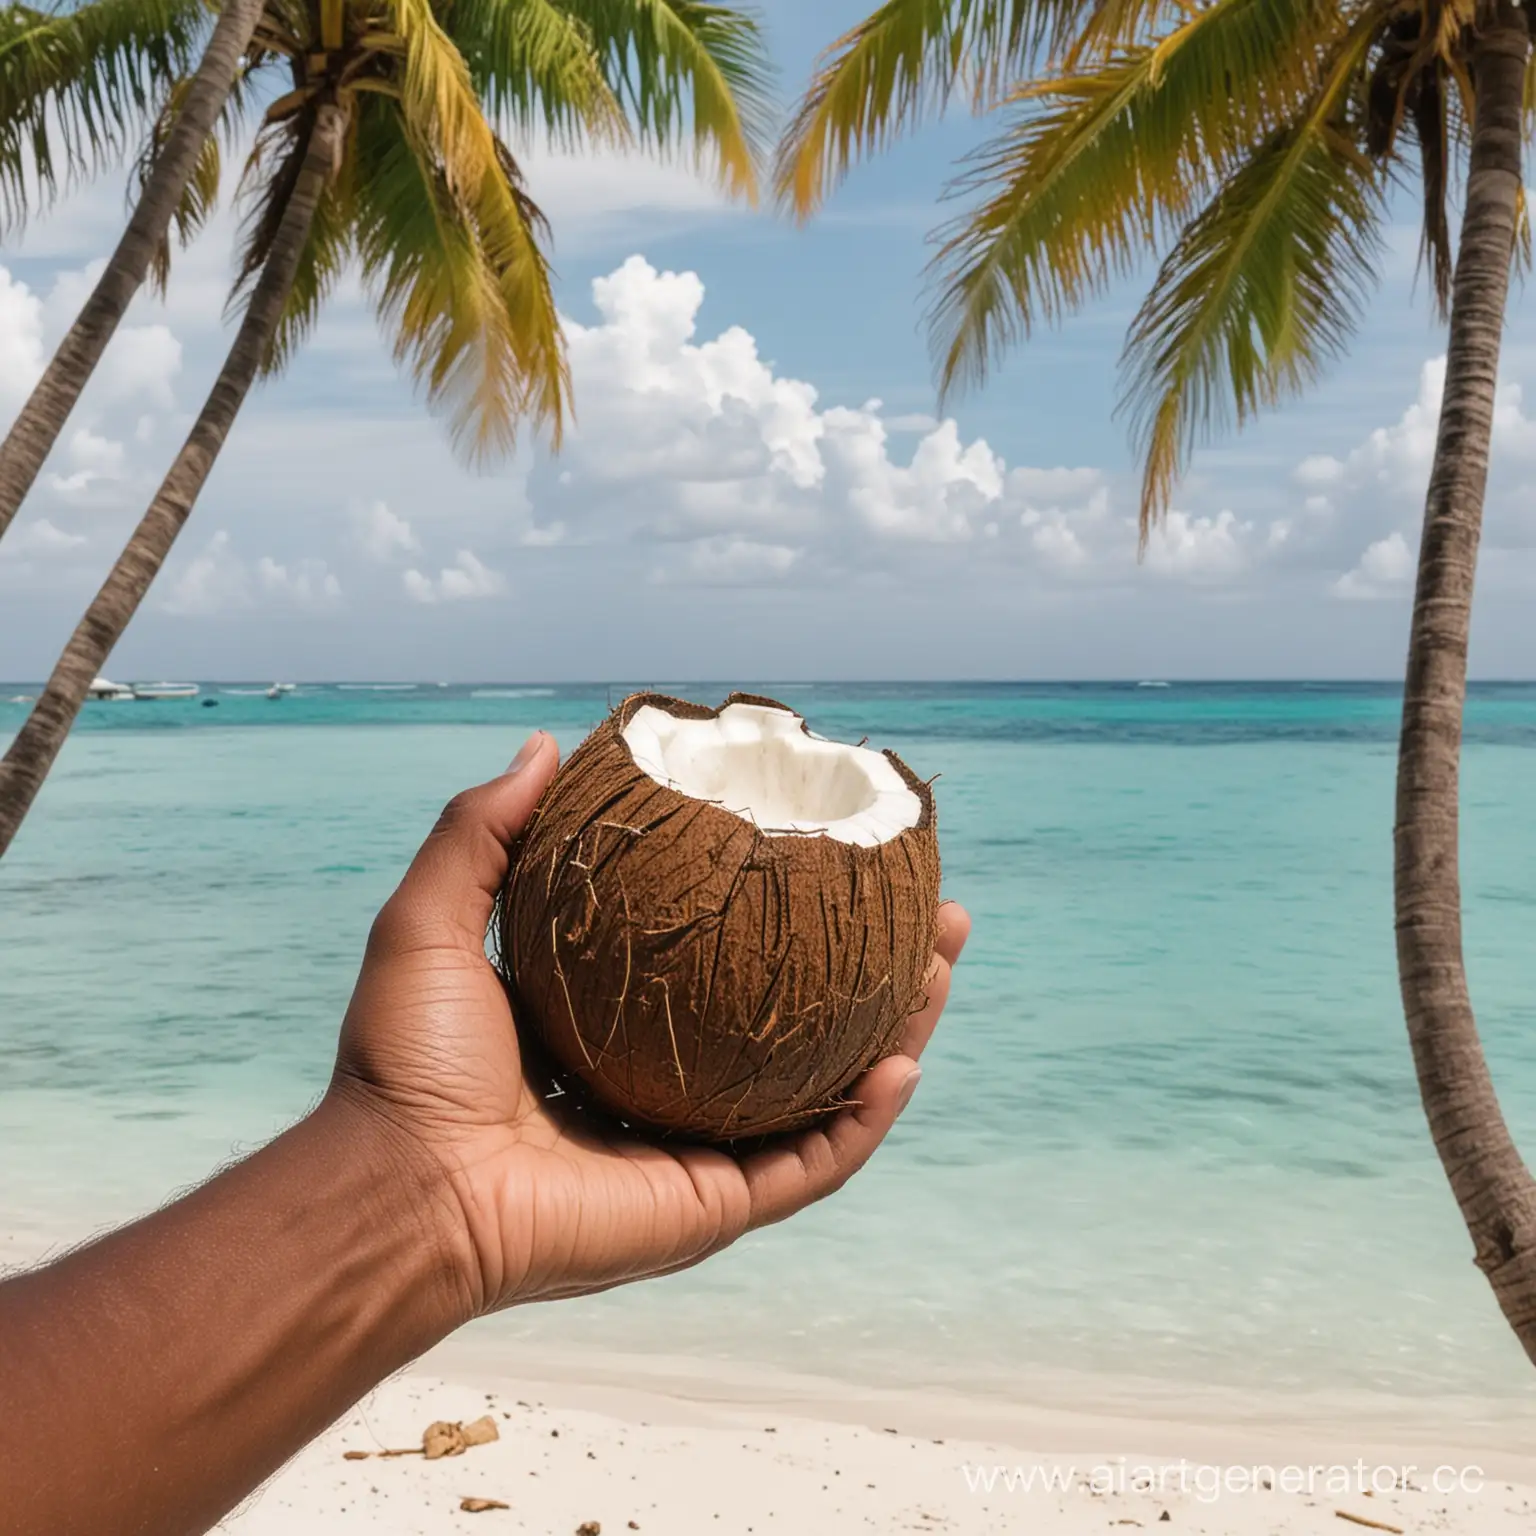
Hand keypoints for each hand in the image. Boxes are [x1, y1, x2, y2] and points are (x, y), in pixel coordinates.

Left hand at [330, 731, 969, 1319]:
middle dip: (870, 968)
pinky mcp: (711, 1208)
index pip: (726, 965)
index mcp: (617, 1031)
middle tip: (925, 910)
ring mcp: (698, 1152)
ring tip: (940, 963)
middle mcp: (668, 1091)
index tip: (832, 856)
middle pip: (796, 1022)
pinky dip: (865, 1119)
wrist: (398, 1186)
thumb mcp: (434, 919)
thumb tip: (547, 744)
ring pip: (827, 1088)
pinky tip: (902, 1060)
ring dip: (895, 1032)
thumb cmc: (404, 1062)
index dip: (785, 914)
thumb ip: (482, 831)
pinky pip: (812, 1163)